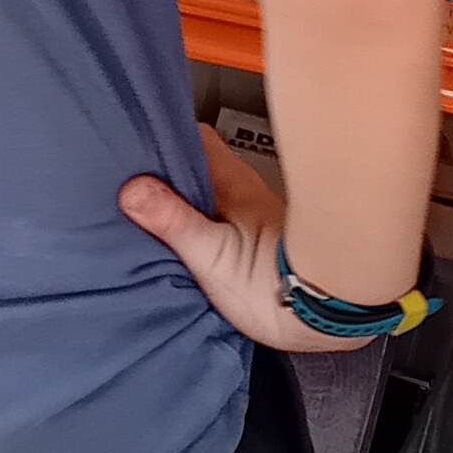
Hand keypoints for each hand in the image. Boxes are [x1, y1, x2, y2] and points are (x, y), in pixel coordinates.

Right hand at [119, 130, 329, 352]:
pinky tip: (180, 236)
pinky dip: (197, 218)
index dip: (162, 138)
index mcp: (231, 181)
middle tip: (131, 182)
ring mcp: (250, 212)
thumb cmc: (273, 285)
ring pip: (208, 189)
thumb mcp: (213, 255)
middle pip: (197, 163)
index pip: (192, 138)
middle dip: (166, 170)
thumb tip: (133, 190)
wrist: (322, 315)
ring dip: (181, 196)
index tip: (130, 148)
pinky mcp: (255, 238)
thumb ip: (174, 220)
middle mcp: (242, 189)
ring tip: (148, 211)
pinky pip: (217, 215)